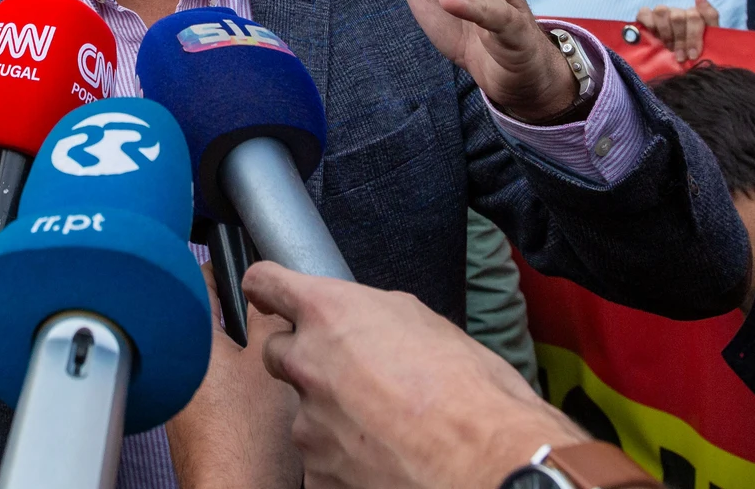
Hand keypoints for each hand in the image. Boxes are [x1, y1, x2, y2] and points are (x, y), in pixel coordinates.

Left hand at [168, 266, 300, 488]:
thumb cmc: (247, 439)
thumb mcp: (273, 362)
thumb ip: (269, 317)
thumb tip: (267, 289)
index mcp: (190, 337)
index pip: (201, 279)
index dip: (227, 266)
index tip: (247, 265)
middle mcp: (181, 363)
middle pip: (213, 318)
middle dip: (246, 315)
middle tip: (275, 317)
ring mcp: (187, 395)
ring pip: (221, 355)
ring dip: (247, 353)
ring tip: (275, 362)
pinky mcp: (198, 421)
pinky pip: (222, 387)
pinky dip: (243, 385)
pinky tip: (265, 399)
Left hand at [243, 262, 585, 488]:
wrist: (487, 464)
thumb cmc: (471, 395)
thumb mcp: (424, 323)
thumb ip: (373, 315)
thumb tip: (363, 319)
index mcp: (331, 316)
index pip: (267, 284)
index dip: (267, 288)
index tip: (268, 294)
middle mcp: (308, 366)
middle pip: (277, 353)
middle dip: (304, 359)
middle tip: (350, 374)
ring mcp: (309, 425)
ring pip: (304, 412)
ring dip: (332, 415)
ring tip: (384, 424)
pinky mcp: (318, 474)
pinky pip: (321, 459)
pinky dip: (344, 458)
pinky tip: (383, 456)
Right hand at [635, 0, 720, 62]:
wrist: (679, 62)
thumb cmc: (694, 51)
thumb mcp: (709, 38)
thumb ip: (710, 15)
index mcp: (694, 14)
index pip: (694, 16)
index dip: (693, 36)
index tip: (693, 55)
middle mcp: (677, 12)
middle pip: (678, 16)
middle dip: (680, 39)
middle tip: (680, 56)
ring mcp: (661, 14)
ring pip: (661, 11)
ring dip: (665, 33)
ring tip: (668, 48)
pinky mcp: (645, 17)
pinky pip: (644, 12)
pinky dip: (649, 23)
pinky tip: (654, 36)